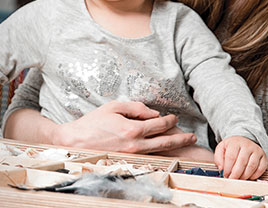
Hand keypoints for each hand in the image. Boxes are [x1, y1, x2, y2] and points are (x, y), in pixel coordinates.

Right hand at [48, 101, 196, 153]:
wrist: (75, 141)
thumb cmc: (92, 123)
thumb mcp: (113, 107)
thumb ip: (135, 107)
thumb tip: (153, 113)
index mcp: (132, 129)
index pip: (158, 124)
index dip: (169, 120)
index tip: (174, 117)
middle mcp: (135, 144)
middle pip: (165, 141)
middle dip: (181, 138)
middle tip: (192, 136)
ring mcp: (132, 155)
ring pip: (160, 151)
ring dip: (174, 147)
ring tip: (185, 143)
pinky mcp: (128, 160)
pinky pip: (150, 156)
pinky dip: (161, 153)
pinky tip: (167, 150)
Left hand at [214, 136, 267, 179]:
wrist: (244, 142)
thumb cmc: (232, 148)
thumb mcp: (221, 149)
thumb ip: (219, 158)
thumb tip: (221, 169)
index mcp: (235, 143)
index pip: (231, 157)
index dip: (227, 168)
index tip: (225, 175)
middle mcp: (247, 146)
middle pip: (242, 162)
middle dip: (236, 174)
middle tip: (231, 180)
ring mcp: (257, 151)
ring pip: (252, 166)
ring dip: (244, 176)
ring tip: (239, 179)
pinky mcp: (264, 158)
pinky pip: (261, 169)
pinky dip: (254, 176)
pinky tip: (248, 177)